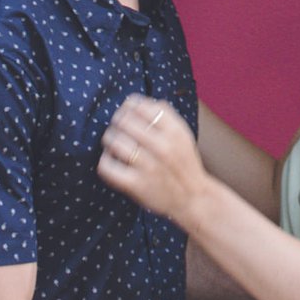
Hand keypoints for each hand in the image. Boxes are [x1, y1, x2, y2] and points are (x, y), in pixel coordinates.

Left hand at [101, 95, 207, 225]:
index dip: (128, 106)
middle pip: (125, 121)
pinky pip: (108, 166)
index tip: (126, 111)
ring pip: (114, 141)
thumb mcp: (183, 135)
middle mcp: (163, 147)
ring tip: (112, 143)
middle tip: (116, 127)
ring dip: (109, 139)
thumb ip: (166, 115)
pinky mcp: (136, 185)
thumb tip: (138, 101)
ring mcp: (149, 166)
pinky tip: (111, 160)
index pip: (141, 106)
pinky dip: (105, 160)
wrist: (193, 198)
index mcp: (175, 131)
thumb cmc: (184, 163)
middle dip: (116, 121)